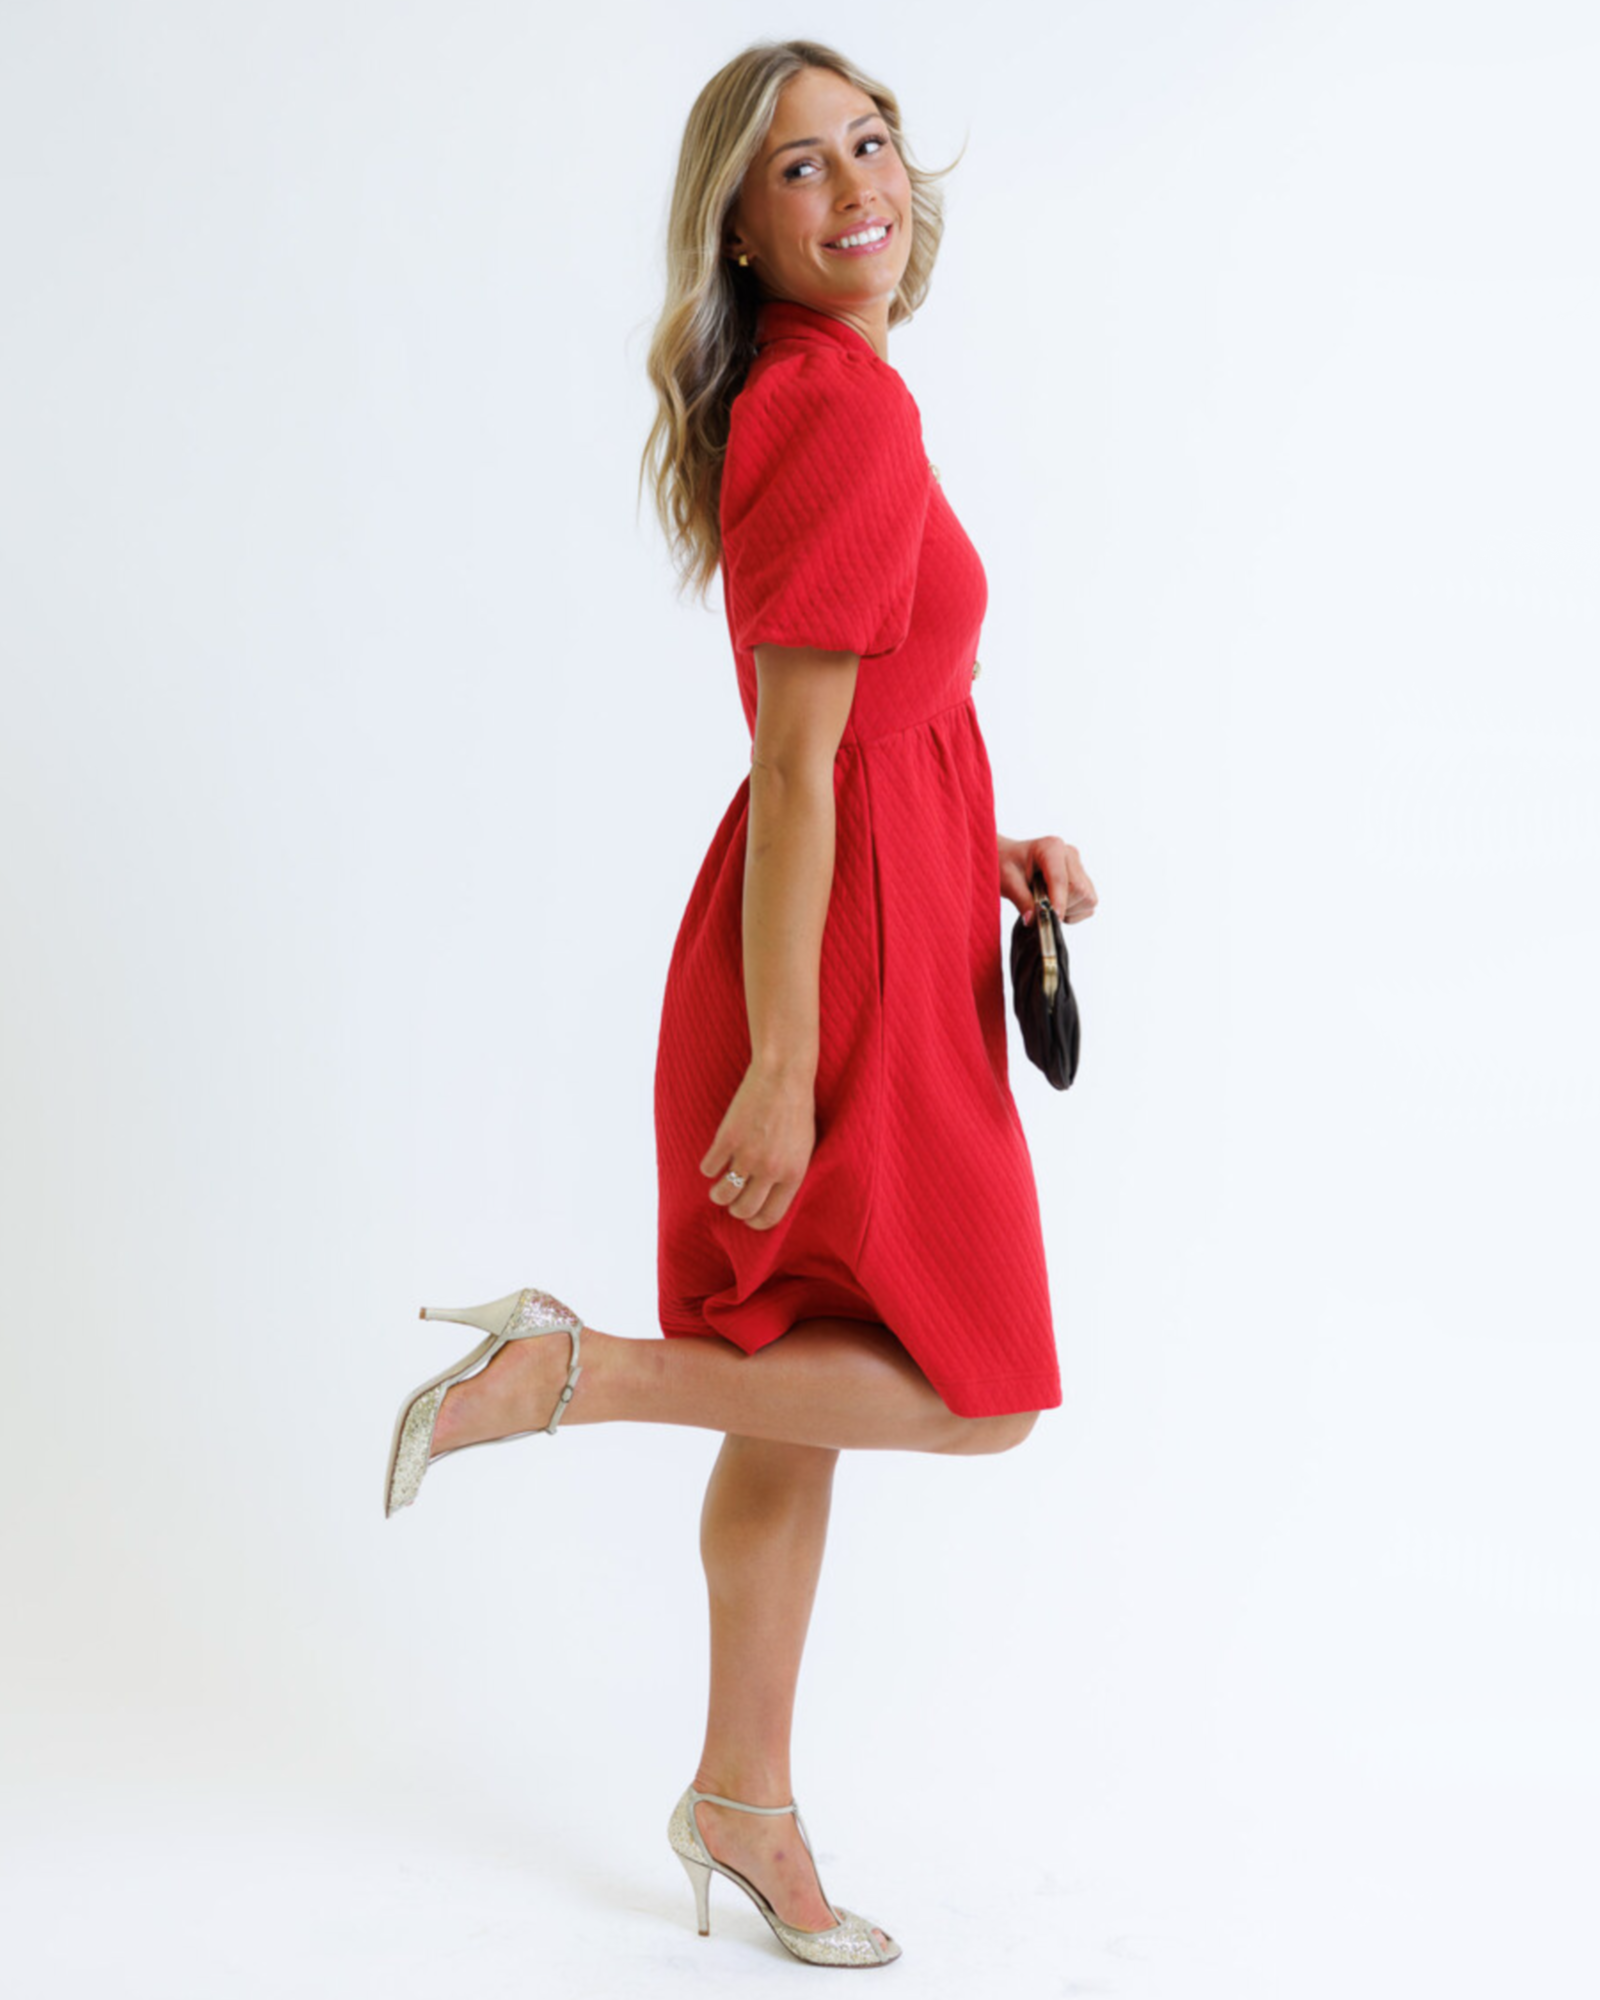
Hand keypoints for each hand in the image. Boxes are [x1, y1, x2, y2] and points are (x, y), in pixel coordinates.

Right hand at [700, 1060, 816, 1230]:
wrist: (783, 1076)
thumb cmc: (796, 1110)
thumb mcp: (804, 1148)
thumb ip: (788, 1174)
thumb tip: (770, 1196)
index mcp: (793, 1175)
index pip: (770, 1216)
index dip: (755, 1222)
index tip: (748, 1217)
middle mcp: (770, 1170)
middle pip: (743, 1209)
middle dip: (735, 1209)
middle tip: (732, 1199)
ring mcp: (747, 1155)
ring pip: (721, 1195)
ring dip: (717, 1194)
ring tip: (718, 1186)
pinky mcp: (727, 1139)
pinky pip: (708, 1167)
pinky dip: (708, 1166)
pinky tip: (714, 1159)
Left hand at [998, 833, 1098, 923]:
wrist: (1009, 860)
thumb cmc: (1006, 864)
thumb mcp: (1007, 881)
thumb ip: (1021, 900)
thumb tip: (1034, 920)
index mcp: (1051, 848)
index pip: (1061, 878)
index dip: (1059, 901)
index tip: (1054, 918)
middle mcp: (1070, 855)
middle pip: (1079, 890)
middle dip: (1061, 906)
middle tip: (1039, 906)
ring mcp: (1079, 867)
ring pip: (1087, 898)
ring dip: (1068, 910)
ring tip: (1046, 902)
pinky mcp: (1084, 880)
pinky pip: (1088, 904)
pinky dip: (1074, 912)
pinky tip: (1056, 904)